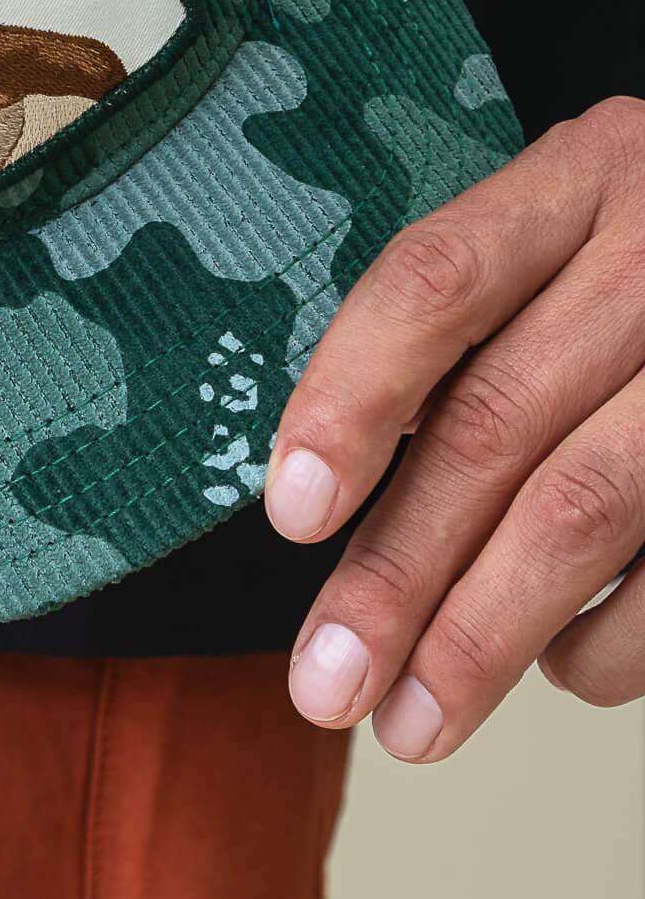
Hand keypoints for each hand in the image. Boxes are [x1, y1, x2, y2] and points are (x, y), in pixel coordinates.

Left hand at [265, 96, 644, 759]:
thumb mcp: (576, 227)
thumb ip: (479, 322)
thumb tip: (339, 479)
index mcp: (584, 177)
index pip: (436, 279)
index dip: (353, 393)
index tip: (291, 513)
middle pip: (499, 422)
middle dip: (400, 570)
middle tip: (325, 682)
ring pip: (589, 508)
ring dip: (486, 636)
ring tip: (411, 722)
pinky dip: (609, 640)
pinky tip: (556, 669)